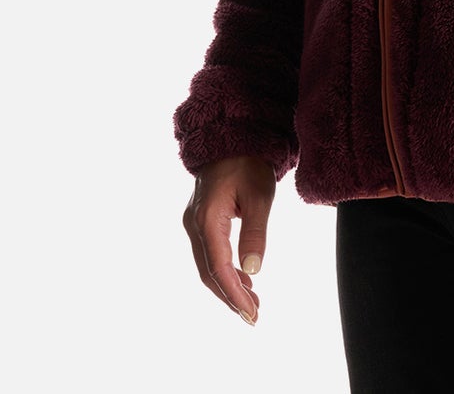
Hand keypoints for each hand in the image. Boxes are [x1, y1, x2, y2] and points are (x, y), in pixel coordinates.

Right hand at [181, 155, 274, 323]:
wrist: (231, 136)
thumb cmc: (248, 162)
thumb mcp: (259, 195)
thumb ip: (255, 232)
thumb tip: (253, 270)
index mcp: (207, 220)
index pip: (219, 268)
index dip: (234, 294)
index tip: (251, 313)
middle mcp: (195, 225)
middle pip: (209, 272)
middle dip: (230, 296)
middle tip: (253, 316)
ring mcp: (195, 223)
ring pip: (208, 265)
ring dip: (228, 286)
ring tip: (252, 302)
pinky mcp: (200, 220)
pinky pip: (210, 253)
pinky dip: (224, 270)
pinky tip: (243, 279)